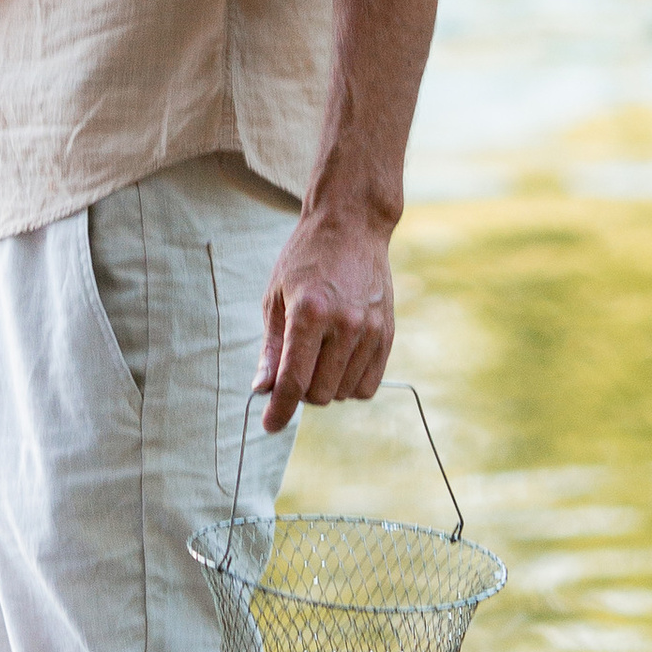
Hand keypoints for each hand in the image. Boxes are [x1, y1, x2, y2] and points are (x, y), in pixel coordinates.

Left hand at [258, 199, 396, 428]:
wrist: (352, 226)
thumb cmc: (305, 258)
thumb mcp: (276, 296)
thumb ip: (272, 348)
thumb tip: (263, 390)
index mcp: (309, 313)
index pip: (293, 381)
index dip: (279, 411)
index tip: (270, 425)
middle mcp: (344, 324)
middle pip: (319, 393)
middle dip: (300, 392)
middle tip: (293, 368)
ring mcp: (370, 330)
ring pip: (344, 393)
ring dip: (325, 388)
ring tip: (317, 357)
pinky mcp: (387, 334)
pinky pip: (369, 385)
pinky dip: (349, 385)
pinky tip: (338, 363)